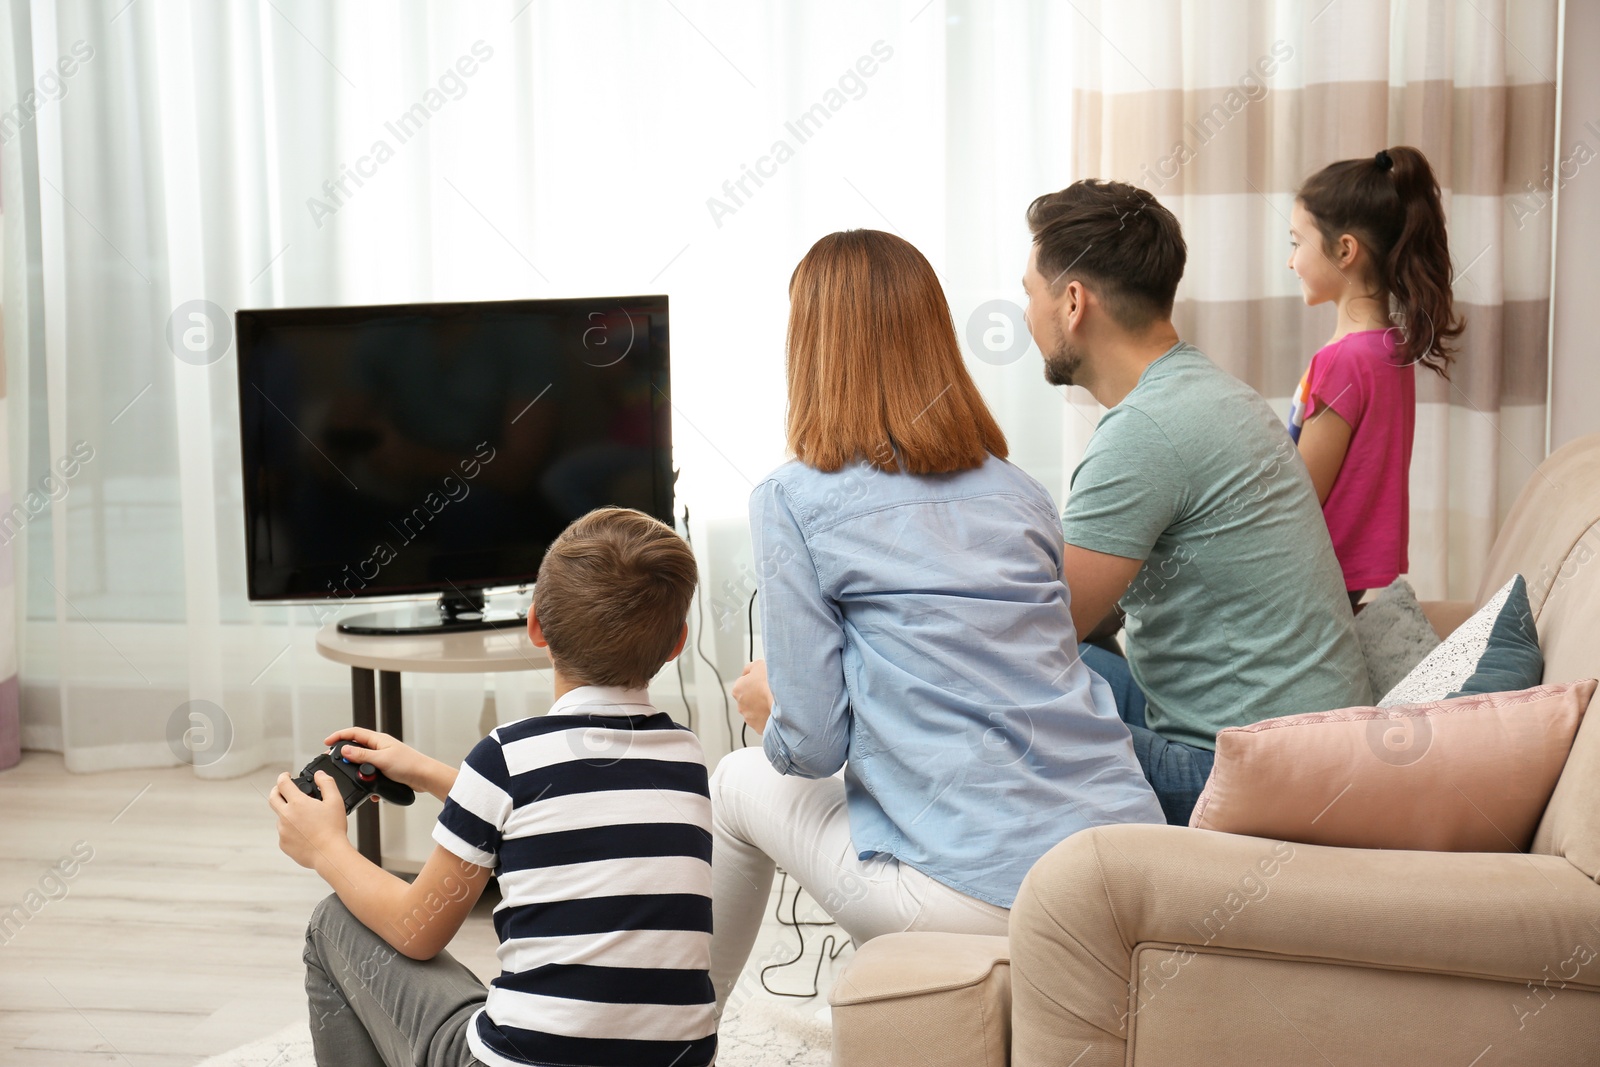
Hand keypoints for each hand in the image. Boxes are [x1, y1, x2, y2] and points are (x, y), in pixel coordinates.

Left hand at [269, 770, 349, 869]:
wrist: (329, 854)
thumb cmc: (333, 830)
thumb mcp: (335, 801)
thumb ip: (327, 783)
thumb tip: (320, 775)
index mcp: (297, 803)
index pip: (282, 783)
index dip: (283, 776)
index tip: (286, 776)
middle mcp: (286, 816)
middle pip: (273, 798)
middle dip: (277, 791)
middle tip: (284, 790)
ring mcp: (283, 831)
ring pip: (280, 817)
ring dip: (288, 813)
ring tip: (305, 819)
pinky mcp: (283, 844)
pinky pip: (284, 833)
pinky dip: (291, 830)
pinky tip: (305, 833)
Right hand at [323, 728, 452, 798]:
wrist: (424, 777)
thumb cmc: (409, 764)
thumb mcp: (381, 760)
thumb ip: (361, 756)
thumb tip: (344, 750)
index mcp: (378, 740)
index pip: (354, 733)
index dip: (339, 736)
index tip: (327, 742)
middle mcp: (380, 747)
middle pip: (356, 747)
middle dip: (344, 755)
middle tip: (334, 762)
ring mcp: (383, 758)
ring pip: (362, 762)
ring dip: (356, 770)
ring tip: (351, 778)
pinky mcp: (386, 769)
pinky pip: (371, 773)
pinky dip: (367, 780)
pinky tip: (367, 788)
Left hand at [731, 660, 771, 735]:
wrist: (783, 700)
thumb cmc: (770, 682)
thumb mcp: (759, 665)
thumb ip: (749, 668)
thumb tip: (746, 672)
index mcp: (737, 689)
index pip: (743, 684)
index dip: (754, 682)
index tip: (763, 682)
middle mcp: (740, 705)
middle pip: (748, 700)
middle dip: (756, 697)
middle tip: (769, 692)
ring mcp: (749, 718)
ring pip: (755, 712)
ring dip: (762, 708)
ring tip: (774, 703)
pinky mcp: (758, 727)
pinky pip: (763, 722)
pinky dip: (768, 718)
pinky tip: (775, 712)